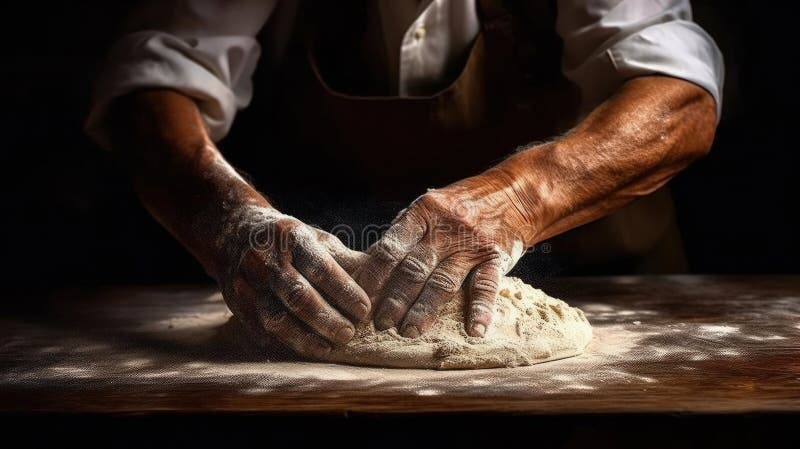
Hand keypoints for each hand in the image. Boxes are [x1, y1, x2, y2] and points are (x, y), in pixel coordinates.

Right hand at [217, 205, 369, 357]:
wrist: (232, 233)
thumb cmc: (287, 240)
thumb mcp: (313, 237)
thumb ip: (342, 260)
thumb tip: (379, 284)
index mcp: (290, 236)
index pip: (320, 267)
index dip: (344, 291)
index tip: (364, 309)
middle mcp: (265, 259)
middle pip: (298, 296)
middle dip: (327, 319)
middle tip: (350, 334)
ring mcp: (247, 283)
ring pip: (276, 318)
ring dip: (306, 338)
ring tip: (330, 347)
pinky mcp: (237, 304)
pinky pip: (261, 330)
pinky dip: (286, 343)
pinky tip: (306, 348)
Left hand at [356, 172, 533, 337]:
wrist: (514, 194)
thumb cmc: (460, 205)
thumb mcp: (429, 208)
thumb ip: (403, 234)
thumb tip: (368, 265)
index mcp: (423, 213)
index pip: (392, 247)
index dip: (374, 274)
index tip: (359, 296)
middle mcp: (446, 229)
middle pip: (414, 268)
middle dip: (395, 298)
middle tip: (380, 324)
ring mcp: (472, 244)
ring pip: (444, 281)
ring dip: (425, 309)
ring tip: (409, 332)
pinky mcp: (496, 258)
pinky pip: (486, 285)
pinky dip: (481, 310)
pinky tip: (474, 330)